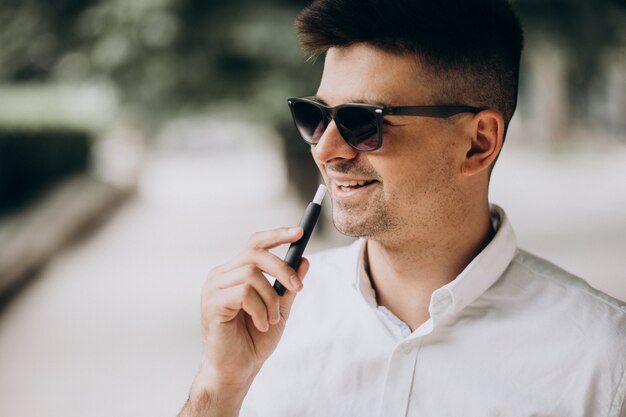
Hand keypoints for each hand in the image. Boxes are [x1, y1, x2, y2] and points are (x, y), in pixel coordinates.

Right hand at [182, 227, 308, 415]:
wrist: (236, 371)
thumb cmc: (253, 341)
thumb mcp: (279, 309)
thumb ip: (289, 286)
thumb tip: (304, 259)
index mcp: (234, 273)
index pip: (254, 243)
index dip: (277, 235)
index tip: (300, 232)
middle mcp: (220, 275)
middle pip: (255, 253)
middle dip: (282, 269)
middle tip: (297, 289)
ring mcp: (213, 288)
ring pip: (252, 274)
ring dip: (271, 298)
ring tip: (271, 319)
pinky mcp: (212, 303)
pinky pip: (244, 293)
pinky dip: (260, 310)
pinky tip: (260, 325)